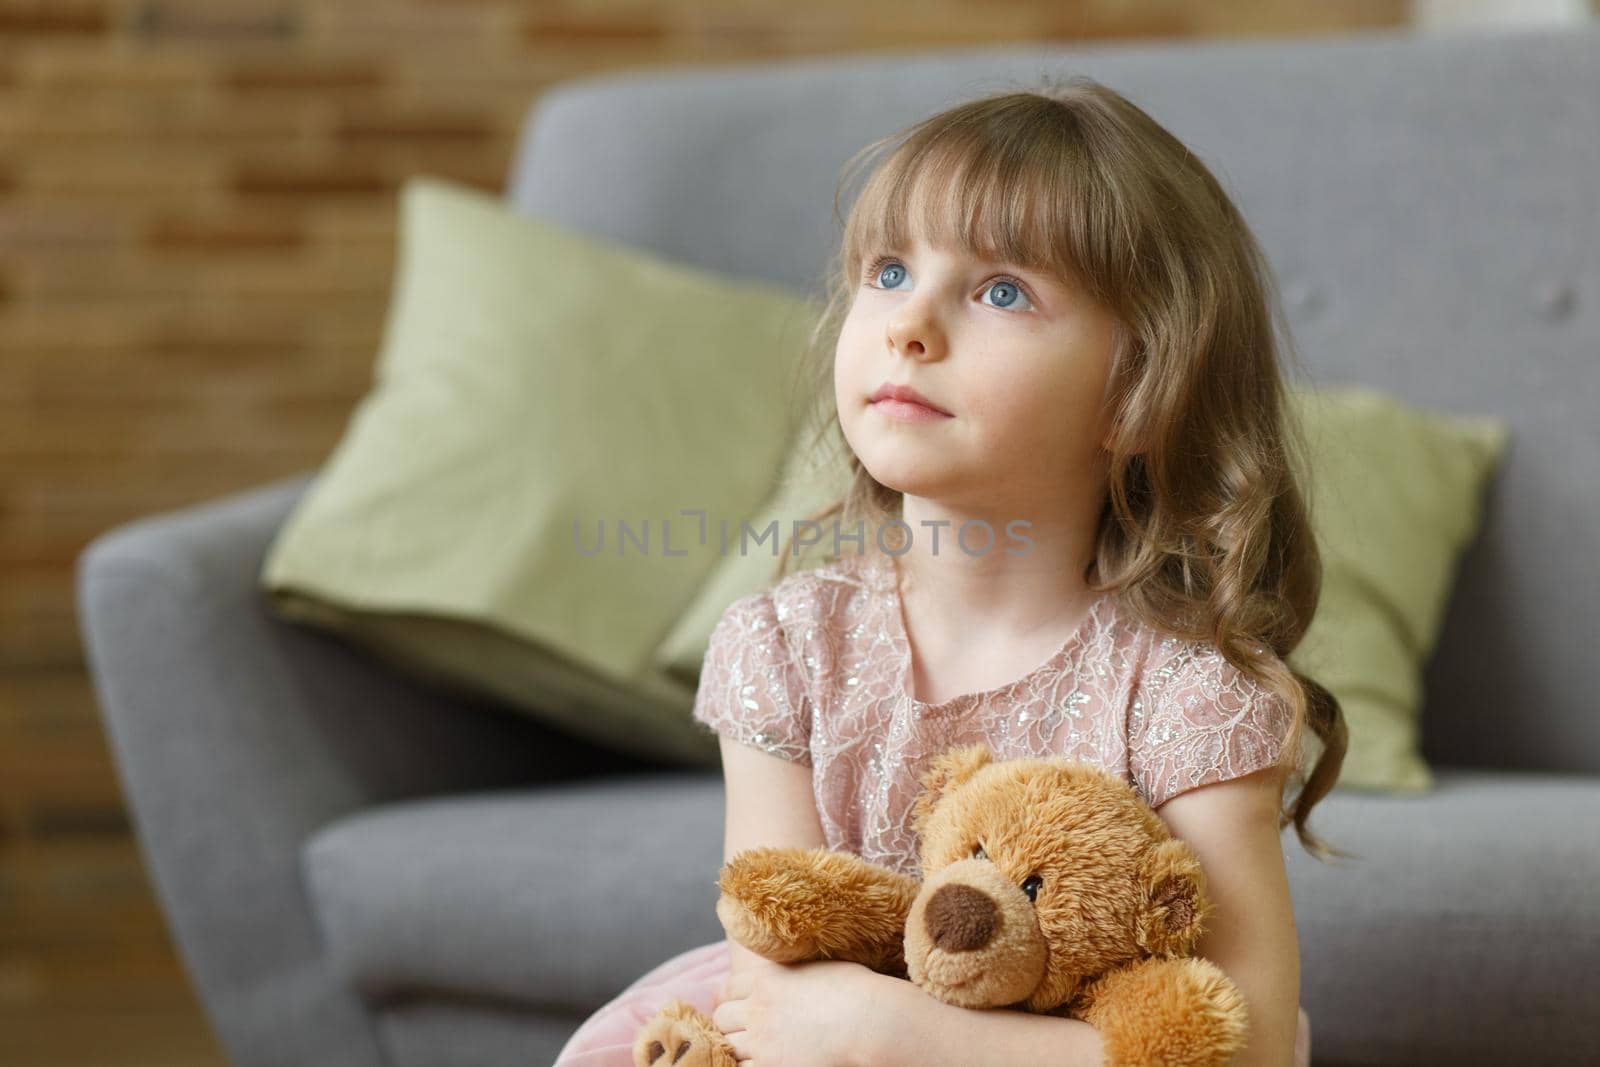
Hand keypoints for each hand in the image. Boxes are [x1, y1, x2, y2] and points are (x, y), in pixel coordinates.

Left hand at [712, 957, 879, 1066]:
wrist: (867, 1020)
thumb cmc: (854, 990)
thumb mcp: (814, 967)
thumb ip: (790, 972)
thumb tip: (790, 975)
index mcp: (766, 978)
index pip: (728, 988)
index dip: (730, 997)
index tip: (737, 1004)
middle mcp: (757, 1007)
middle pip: (722, 1017)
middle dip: (730, 1023)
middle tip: (743, 1030)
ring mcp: (761, 1040)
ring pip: (728, 1045)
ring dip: (737, 1047)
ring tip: (754, 1050)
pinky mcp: (771, 1066)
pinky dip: (748, 1065)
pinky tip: (764, 1063)